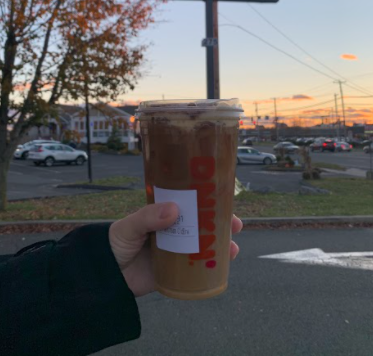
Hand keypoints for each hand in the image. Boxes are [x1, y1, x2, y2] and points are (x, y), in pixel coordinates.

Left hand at [109, 203, 242, 296]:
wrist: (103, 277)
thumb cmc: (114, 243)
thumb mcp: (129, 226)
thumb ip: (147, 217)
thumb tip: (174, 210)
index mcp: (164, 214)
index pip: (190, 203)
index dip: (208, 200)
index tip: (224, 198)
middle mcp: (173, 230)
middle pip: (203, 224)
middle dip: (222, 223)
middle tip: (236, 224)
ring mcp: (176, 251)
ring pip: (205, 245)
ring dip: (222, 245)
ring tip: (233, 248)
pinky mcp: (175, 272)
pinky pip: (197, 269)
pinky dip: (212, 267)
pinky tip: (223, 266)